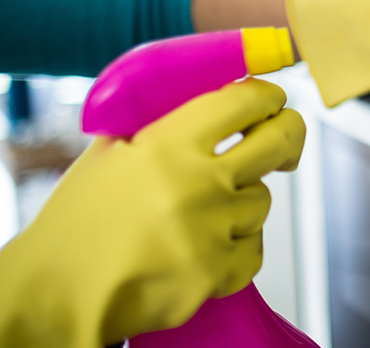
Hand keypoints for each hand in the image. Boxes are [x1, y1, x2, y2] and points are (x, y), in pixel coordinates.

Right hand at [0, 78, 305, 347]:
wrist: (60, 295)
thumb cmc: (78, 226)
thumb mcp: (109, 154)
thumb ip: (159, 127)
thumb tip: (211, 106)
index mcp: (170, 143)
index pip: (246, 100)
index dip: (268, 96)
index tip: (272, 99)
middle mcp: (200, 182)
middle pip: (280, 140)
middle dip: (288, 134)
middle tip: (284, 137)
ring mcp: (214, 228)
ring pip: (262, 200)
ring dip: (241, 203)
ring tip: (199, 216)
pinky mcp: (220, 271)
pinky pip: (254, 248)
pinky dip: (237, 247)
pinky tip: (204, 248)